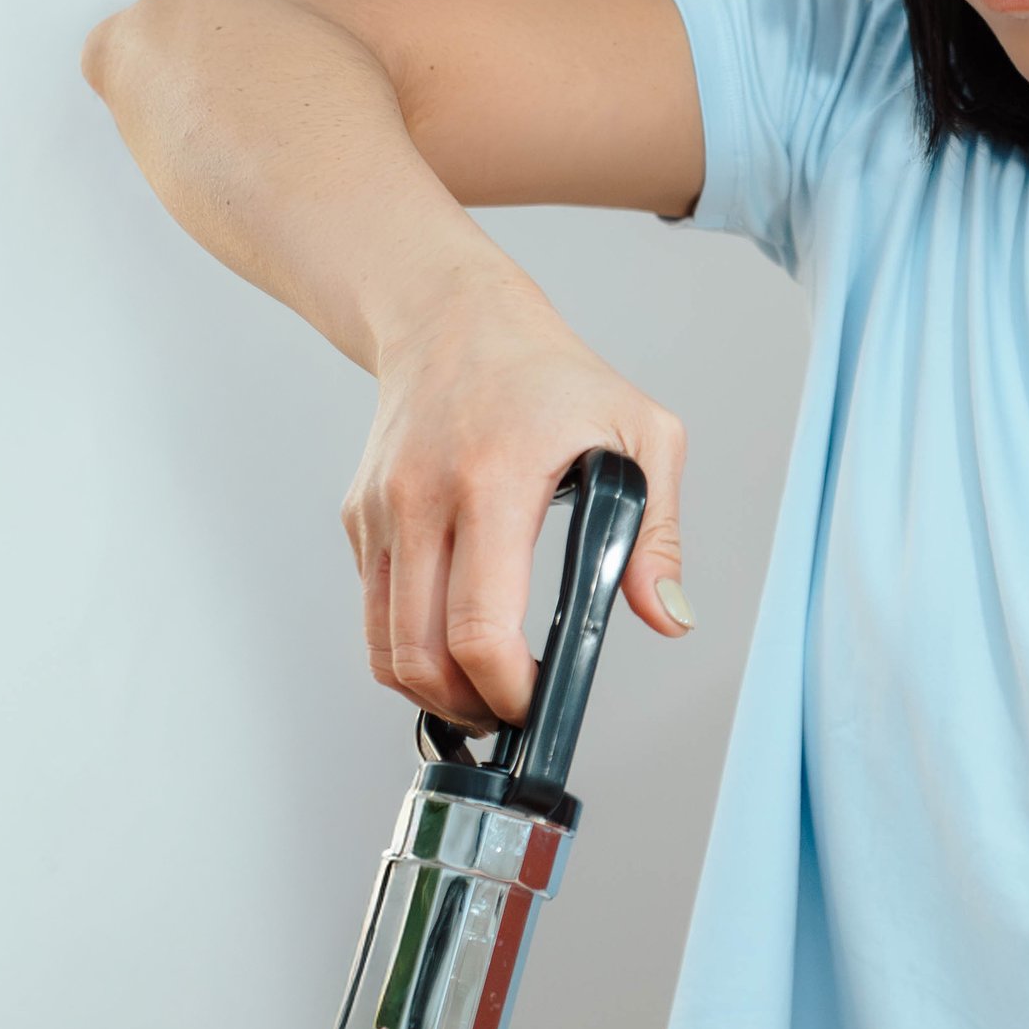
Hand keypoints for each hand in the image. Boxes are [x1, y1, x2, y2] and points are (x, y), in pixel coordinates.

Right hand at [343, 264, 690, 726]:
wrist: (453, 318)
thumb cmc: (551, 376)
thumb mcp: (641, 433)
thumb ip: (659, 534)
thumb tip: (667, 618)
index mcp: (493, 480)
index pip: (478, 625)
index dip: (506, 687)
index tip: (538, 698)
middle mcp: (421, 498)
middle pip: (418, 655)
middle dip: (469, 706)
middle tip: (513, 711)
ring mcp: (381, 511)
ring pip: (384, 647)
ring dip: (431, 690)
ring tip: (483, 690)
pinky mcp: (361, 519)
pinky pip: (376, 611)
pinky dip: (410, 645)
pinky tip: (456, 638)